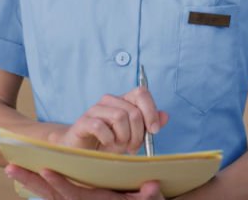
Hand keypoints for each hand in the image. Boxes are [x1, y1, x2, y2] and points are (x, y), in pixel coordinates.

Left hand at [5, 166, 164, 199]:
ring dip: (29, 181)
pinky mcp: (68, 199)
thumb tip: (151, 186)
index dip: (59, 184)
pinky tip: (24, 172)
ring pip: (46, 194)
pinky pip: (49, 193)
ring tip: (11, 167)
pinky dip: (37, 184)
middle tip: (11, 168)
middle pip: (50, 195)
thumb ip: (148, 197)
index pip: (73, 195)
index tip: (46, 170)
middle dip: (30, 181)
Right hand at [53, 86, 167, 154]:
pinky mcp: (82, 122)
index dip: (151, 111)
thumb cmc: (108, 143)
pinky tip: (107, 145)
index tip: (154, 130)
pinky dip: (108, 139)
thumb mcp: (133, 136)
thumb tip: (165, 116)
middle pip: (133, 111)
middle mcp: (109, 101)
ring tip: (120, 147)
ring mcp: (95, 110)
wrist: (82, 154)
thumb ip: (148, 126)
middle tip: (133, 148)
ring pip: (119, 117)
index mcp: (123, 100)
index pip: (141, 92)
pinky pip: (99, 126)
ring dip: (124, 137)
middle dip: (138, 134)